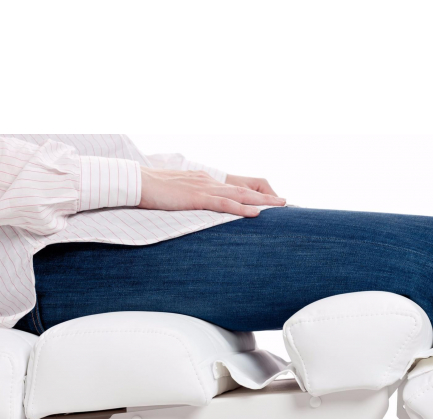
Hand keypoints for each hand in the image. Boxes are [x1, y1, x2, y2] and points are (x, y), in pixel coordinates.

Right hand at [139, 168, 284, 217]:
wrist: (136, 181)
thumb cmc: (151, 189)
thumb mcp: (175, 193)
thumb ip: (188, 199)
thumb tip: (195, 208)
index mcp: (203, 180)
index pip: (233, 187)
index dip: (251, 195)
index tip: (267, 202)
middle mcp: (208, 181)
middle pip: (243, 189)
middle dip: (265, 197)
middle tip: (285, 203)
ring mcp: (203, 188)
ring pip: (239, 195)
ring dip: (262, 202)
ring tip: (280, 207)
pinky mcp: (197, 198)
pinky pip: (224, 204)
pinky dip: (241, 208)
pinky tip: (255, 214)